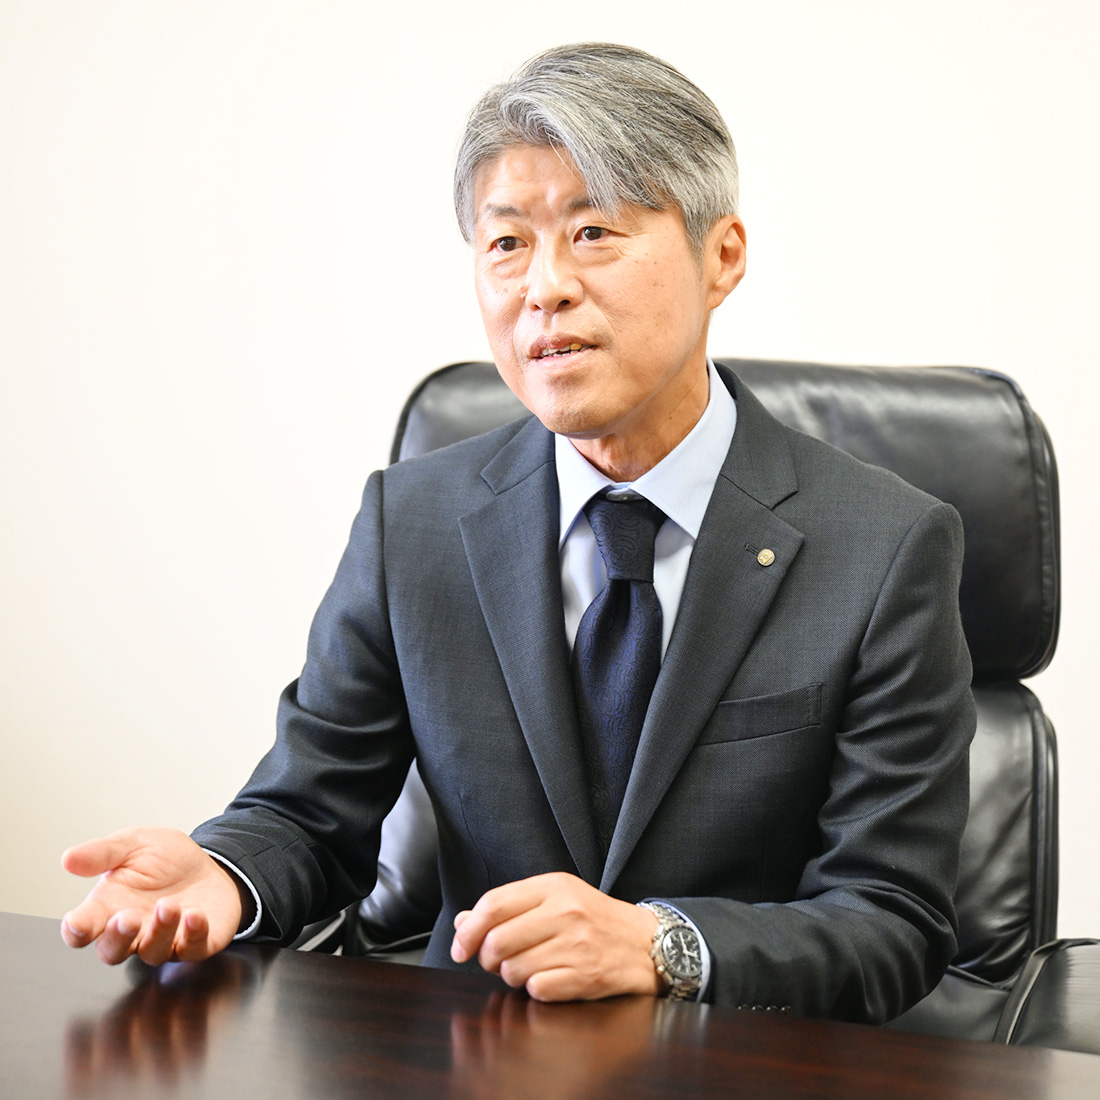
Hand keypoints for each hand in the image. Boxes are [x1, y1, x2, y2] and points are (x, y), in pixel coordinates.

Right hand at [60, 827, 245, 965]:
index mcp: (109, 908)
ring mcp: (165, 940)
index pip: (82, 929)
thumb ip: (102, 853)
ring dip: (160, 931)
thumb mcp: (133, 844)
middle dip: (118, 938)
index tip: (76, 923)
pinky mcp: (197, 942)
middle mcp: (134, 931)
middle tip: (127, 918)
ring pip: (153, 952)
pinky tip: (195, 915)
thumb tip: (68, 858)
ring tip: (169, 905)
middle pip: (113, 951)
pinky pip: (193, 949)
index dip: (76, 930)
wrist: (208, 861)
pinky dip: (194, 935)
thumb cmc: (164, 858)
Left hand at [449, 872, 659, 1001]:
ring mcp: (576, 945)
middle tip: (495, 961)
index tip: (460, 947)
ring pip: (513, 969)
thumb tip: (462, 923)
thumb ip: (509, 907)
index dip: (468, 930)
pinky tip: (550, 979)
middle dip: (487, 958)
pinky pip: (536, 990)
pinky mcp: (584, 977)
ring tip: (530, 967)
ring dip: (512, 975)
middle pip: (497, 941)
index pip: (493, 904)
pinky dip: (535, 989)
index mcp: (554, 886)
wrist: (644, 943)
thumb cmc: (594, 919)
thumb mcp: (556, 898)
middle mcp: (565, 912)